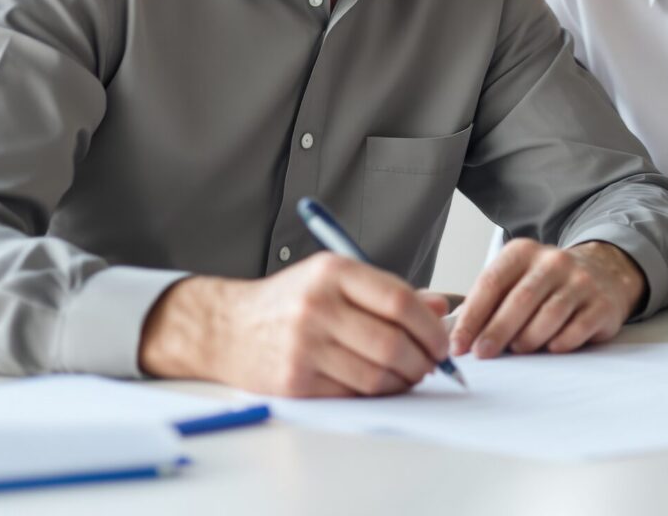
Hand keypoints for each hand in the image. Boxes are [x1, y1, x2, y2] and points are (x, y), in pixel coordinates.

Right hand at [138, 254, 450, 396]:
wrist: (227, 328)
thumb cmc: (288, 302)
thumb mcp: (334, 280)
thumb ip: (387, 292)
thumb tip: (439, 308)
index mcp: (332, 273)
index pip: (398, 300)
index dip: (429, 326)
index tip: (441, 340)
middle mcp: (317, 306)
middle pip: (391, 342)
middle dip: (422, 360)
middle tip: (430, 364)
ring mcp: (304, 345)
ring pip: (376, 374)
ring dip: (403, 382)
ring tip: (407, 376)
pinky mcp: (295, 381)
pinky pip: (352, 394)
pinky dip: (375, 394)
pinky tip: (378, 385)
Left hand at [449, 239, 645, 358]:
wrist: (605, 272)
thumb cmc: (548, 283)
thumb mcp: (517, 278)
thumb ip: (490, 301)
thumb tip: (459, 336)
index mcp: (522, 253)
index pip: (491, 283)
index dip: (472, 317)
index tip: (458, 344)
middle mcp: (553, 262)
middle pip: (520, 300)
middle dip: (496, 331)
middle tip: (482, 354)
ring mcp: (581, 281)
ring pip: (550, 315)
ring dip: (528, 338)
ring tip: (517, 350)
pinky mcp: (602, 304)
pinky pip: (578, 328)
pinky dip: (561, 342)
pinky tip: (551, 348)